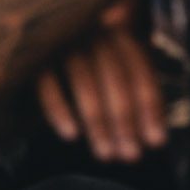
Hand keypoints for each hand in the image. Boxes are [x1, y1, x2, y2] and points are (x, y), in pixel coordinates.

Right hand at [35, 1, 166, 163]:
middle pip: (113, 77)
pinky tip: (71, 135)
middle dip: (124, 120)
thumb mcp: (120, 73)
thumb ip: (137, 96)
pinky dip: (58, 109)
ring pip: (83, 81)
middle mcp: (92, 33)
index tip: (155, 142)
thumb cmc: (94, 67)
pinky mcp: (33, 54)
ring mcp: (62, 41)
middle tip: (130, 156)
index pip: (139, 71)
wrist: (44, 39)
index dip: (149, 108)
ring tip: (105, 155)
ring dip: (97, 122)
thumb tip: (155, 139)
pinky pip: (46, 83)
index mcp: (119, 34)